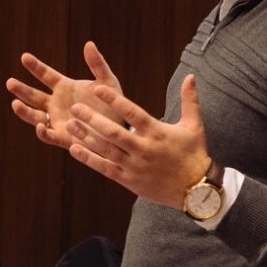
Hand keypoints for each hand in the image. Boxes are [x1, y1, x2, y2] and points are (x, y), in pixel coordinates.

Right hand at [5, 41, 124, 149]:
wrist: (120, 129)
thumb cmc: (114, 104)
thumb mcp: (108, 82)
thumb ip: (97, 64)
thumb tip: (89, 44)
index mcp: (65, 87)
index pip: (45, 75)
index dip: (35, 66)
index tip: (24, 57)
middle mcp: (57, 103)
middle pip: (33, 96)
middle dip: (21, 89)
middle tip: (10, 82)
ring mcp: (57, 120)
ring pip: (34, 116)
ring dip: (24, 111)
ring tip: (15, 104)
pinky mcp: (63, 137)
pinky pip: (48, 135)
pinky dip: (41, 131)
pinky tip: (40, 126)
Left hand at [63, 72, 211, 208]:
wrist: (196, 190)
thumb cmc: (194, 154)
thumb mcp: (194, 125)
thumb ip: (189, 100)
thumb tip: (190, 75)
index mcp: (157, 133)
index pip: (133, 113)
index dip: (115, 101)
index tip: (98, 89)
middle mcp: (144, 149)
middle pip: (114, 132)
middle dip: (92, 119)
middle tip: (75, 107)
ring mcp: (135, 166)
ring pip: (106, 150)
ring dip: (86, 137)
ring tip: (69, 124)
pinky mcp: (129, 180)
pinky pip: (105, 168)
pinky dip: (89, 159)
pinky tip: (74, 148)